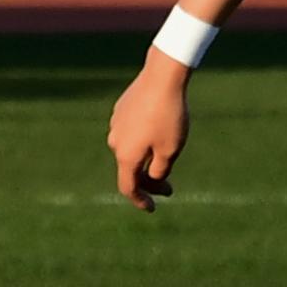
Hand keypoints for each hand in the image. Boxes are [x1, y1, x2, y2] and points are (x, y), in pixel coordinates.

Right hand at [109, 54, 190, 210]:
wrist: (162, 77)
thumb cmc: (169, 116)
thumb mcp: (171, 150)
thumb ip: (160, 170)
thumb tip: (151, 177)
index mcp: (126, 157)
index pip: (129, 187)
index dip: (140, 201)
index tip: (151, 209)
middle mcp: (115, 143)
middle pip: (130, 170)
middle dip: (149, 181)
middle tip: (170, 187)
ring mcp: (116, 125)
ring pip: (130, 150)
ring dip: (146, 159)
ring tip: (167, 156)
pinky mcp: (120, 110)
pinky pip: (131, 133)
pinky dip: (142, 140)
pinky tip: (158, 132)